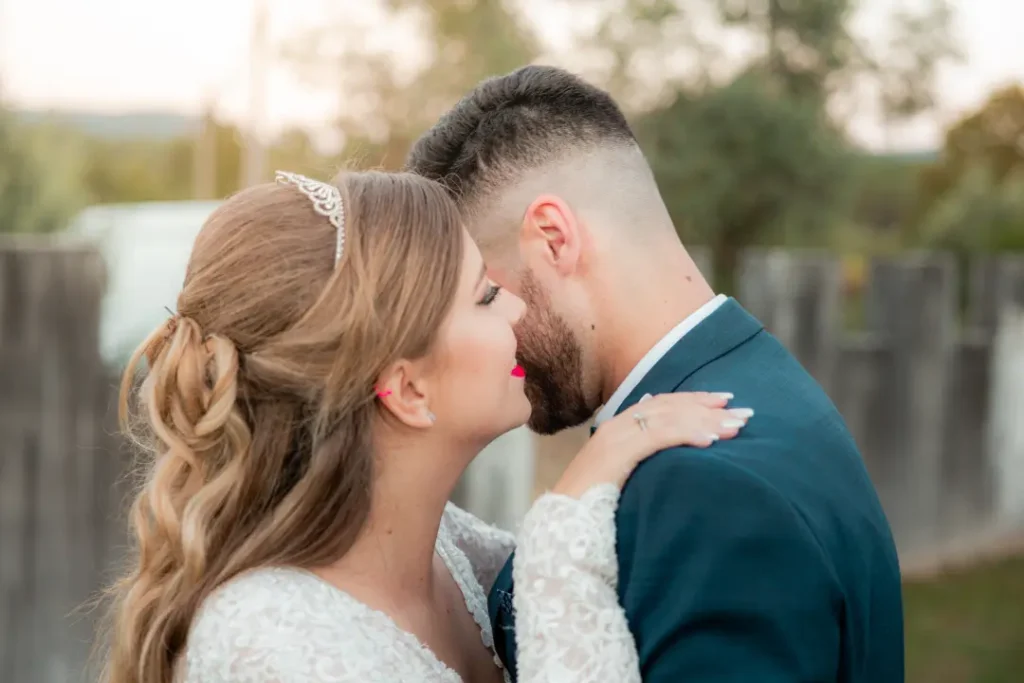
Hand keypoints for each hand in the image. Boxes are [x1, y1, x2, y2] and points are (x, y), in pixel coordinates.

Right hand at [551, 392, 751, 498]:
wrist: (561, 525)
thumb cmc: (592, 510)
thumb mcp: (622, 479)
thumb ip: (642, 463)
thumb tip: (672, 462)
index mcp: (617, 428)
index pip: (661, 404)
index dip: (694, 400)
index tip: (723, 402)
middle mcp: (616, 426)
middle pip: (669, 406)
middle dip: (708, 407)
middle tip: (743, 412)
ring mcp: (615, 437)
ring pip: (668, 418)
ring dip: (705, 420)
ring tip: (735, 427)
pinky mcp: (617, 453)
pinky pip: (658, 438)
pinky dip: (685, 435)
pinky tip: (709, 441)